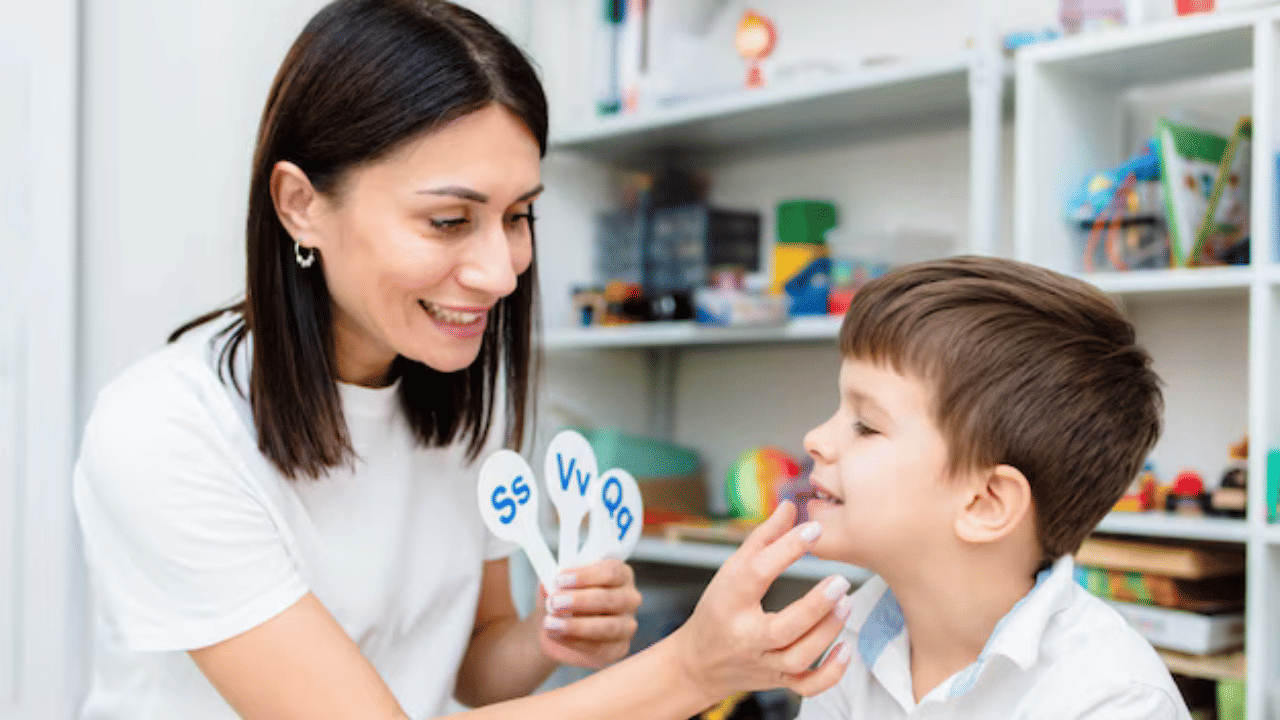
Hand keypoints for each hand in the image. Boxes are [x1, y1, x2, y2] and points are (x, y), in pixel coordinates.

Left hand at [537, 557, 642, 667]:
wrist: (553, 626)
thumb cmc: (560, 597)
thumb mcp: (554, 583)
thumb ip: (555, 580)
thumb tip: (550, 584)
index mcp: (620, 574)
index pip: (611, 571)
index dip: (585, 575)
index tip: (559, 580)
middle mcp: (630, 598)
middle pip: (610, 598)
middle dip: (579, 601)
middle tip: (554, 602)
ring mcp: (627, 625)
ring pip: (607, 626)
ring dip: (576, 625)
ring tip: (551, 622)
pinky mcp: (618, 649)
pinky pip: (599, 647)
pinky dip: (573, 641)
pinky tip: (556, 634)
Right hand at [668, 500, 852, 698]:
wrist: (699, 661)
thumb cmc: (718, 609)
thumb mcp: (730, 571)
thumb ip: (763, 539)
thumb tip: (789, 507)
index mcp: (729, 602)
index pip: (757, 573)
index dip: (786, 548)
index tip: (814, 529)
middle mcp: (745, 637)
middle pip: (781, 629)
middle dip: (814, 606)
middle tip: (840, 581)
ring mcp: (762, 663)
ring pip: (798, 657)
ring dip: (826, 631)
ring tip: (846, 604)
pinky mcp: (777, 681)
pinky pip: (807, 686)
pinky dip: (830, 672)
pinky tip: (846, 648)